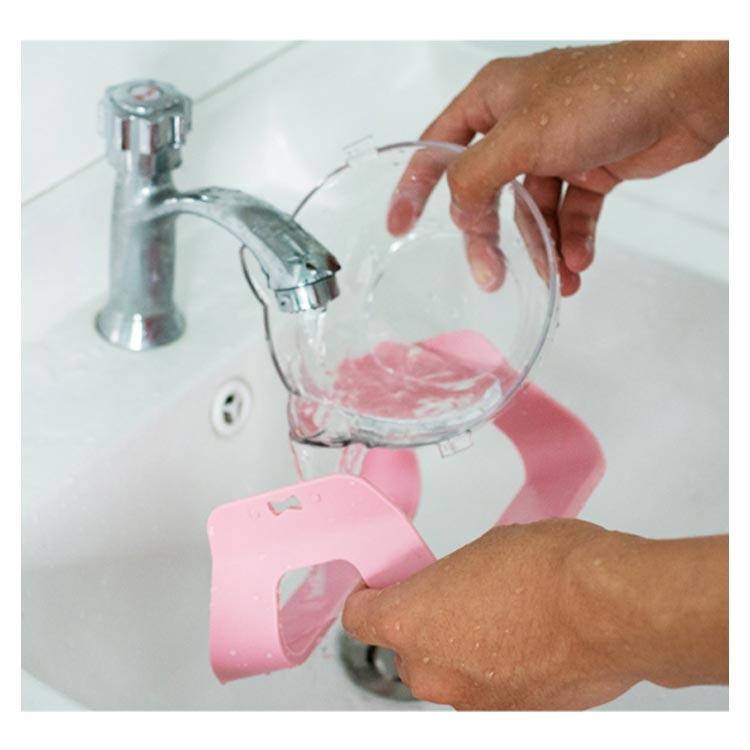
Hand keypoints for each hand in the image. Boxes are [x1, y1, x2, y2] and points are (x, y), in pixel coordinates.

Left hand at [342, 519, 727, 709]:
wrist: (611, 609)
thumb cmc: (550, 571)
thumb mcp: (481, 550)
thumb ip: (447, 580)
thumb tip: (449, 590)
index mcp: (410, 623)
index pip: (358, 617)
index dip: (368, 597)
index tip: (381, 587)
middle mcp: (433, 673)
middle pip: (405, 651)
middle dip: (423, 625)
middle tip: (453, 597)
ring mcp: (474, 704)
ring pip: (449, 675)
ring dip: (462, 652)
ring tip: (502, 618)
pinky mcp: (513, 718)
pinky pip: (488, 691)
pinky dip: (498, 672)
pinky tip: (528, 642)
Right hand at [388, 41, 727, 294]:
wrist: (685, 94)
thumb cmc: (603, 95)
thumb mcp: (521, 136)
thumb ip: (476, 178)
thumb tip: (459, 215)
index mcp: (492, 101)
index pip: (438, 148)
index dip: (415, 187)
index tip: (398, 226)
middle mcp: (519, 125)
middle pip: (486, 192)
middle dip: (491, 237)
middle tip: (491, 275)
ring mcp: (556, 149)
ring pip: (532, 212)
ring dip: (543, 249)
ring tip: (558, 278)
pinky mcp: (591, 168)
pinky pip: (570, 215)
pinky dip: (573, 240)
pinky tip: (580, 262)